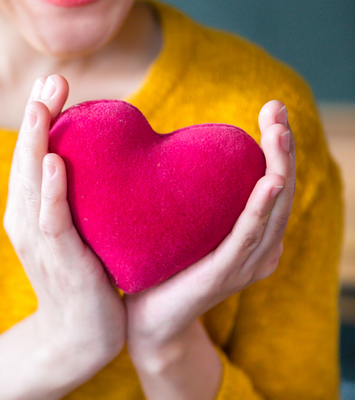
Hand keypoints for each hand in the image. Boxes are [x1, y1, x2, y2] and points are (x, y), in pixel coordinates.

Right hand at [0, 75, 124, 398]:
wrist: (79, 333)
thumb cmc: (84, 272)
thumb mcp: (79, 225)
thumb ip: (81, 193)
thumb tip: (109, 157)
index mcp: (31, 206)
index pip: (33, 154)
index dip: (40, 118)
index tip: (52, 84)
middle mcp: (26, 216)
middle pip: (27, 159)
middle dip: (37, 118)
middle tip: (50, 80)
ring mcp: (36, 237)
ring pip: (30, 182)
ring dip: (35, 142)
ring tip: (42, 106)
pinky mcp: (56, 258)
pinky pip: (50, 219)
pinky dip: (49, 190)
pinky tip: (54, 162)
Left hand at [125, 100, 294, 395]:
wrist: (147, 320)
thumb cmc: (164, 266)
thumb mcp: (184, 223)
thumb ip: (190, 192)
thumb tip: (170, 147)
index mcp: (251, 233)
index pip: (272, 182)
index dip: (277, 146)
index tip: (272, 109)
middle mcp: (257, 248)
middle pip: (281, 190)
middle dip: (282, 148)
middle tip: (276, 110)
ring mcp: (244, 263)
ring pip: (271, 211)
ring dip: (278, 170)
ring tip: (278, 134)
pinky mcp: (222, 275)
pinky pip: (245, 239)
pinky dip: (260, 211)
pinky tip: (267, 183)